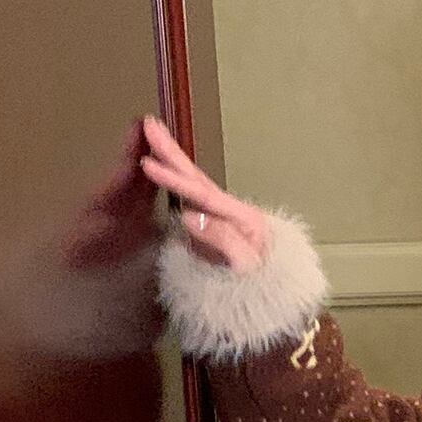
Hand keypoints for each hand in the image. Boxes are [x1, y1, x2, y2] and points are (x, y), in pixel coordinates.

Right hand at [138, 115, 269, 272]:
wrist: (273, 297)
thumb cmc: (262, 286)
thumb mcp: (246, 267)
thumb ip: (221, 239)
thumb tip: (189, 215)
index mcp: (244, 219)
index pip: (204, 196)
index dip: (175, 180)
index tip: (148, 164)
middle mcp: (234, 212)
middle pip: (200, 179)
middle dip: (172, 153)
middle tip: (149, 125)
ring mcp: (223, 217)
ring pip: (196, 182)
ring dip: (174, 158)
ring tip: (153, 134)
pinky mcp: (214, 224)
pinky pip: (194, 195)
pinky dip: (178, 177)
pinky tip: (164, 163)